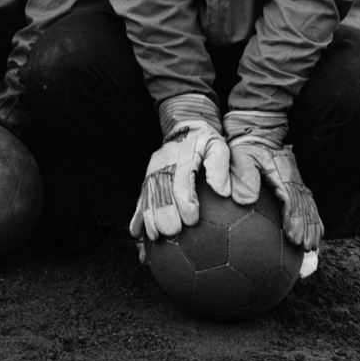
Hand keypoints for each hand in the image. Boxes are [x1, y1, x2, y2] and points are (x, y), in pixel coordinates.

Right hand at [131, 93, 230, 241]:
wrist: (183, 123)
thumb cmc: (206, 140)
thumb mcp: (218, 145)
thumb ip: (219, 166)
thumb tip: (223, 191)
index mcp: (182, 157)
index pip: (182, 180)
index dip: (185, 200)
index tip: (191, 220)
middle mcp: (164, 164)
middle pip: (160, 190)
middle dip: (163, 212)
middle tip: (169, 233)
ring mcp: (153, 171)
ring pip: (148, 195)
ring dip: (148, 216)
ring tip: (152, 236)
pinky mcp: (148, 177)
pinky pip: (141, 197)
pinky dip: (137, 215)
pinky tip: (135, 232)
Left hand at [225, 110, 322, 250]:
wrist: (256, 132)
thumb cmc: (245, 146)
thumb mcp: (241, 155)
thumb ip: (243, 175)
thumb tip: (245, 200)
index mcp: (281, 172)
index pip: (290, 198)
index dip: (293, 219)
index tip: (293, 237)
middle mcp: (293, 177)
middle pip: (304, 205)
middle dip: (307, 228)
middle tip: (306, 248)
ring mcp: (296, 180)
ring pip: (310, 205)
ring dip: (313, 226)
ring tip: (312, 246)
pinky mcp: (295, 182)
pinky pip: (309, 202)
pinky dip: (314, 218)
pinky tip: (317, 233)